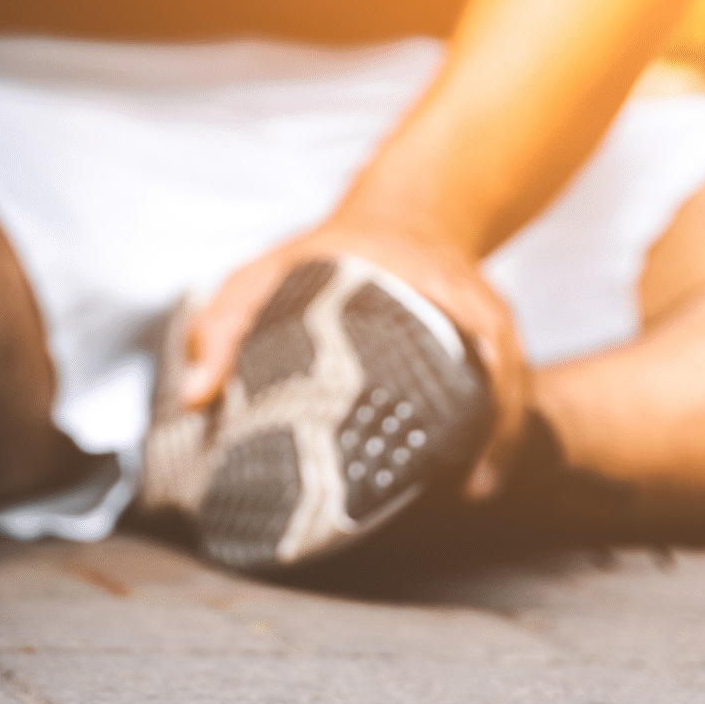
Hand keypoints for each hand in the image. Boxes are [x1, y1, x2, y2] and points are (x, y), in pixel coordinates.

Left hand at [181, 210, 530, 499]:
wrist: (403, 214)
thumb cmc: (328, 250)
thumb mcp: (267, 272)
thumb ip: (225, 324)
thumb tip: (196, 394)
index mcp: (411, 278)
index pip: (436, 329)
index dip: (436, 381)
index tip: (422, 434)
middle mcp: (460, 296)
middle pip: (492, 365)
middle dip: (487, 425)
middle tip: (462, 488)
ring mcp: (484, 315)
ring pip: (508, 380)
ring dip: (500, 434)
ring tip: (475, 490)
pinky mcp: (492, 335)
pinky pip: (508, 384)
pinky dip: (501, 426)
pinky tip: (480, 473)